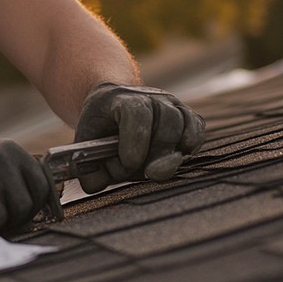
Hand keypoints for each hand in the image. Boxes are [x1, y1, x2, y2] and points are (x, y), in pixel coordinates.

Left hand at [74, 83, 205, 192]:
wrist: (111, 107)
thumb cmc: (99, 131)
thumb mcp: (86, 145)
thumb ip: (88, 169)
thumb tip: (96, 185)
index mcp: (119, 99)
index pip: (136, 113)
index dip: (135, 141)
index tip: (129, 163)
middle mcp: (149, 96)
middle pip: (166, 121)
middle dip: (157, 154)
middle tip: (147, 173)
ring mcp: (169, 103)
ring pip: (183, 124)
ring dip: (172, 153)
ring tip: (155, 168)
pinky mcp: (184, 114)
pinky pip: (197, 126)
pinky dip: (192, 143)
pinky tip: (179, 155)